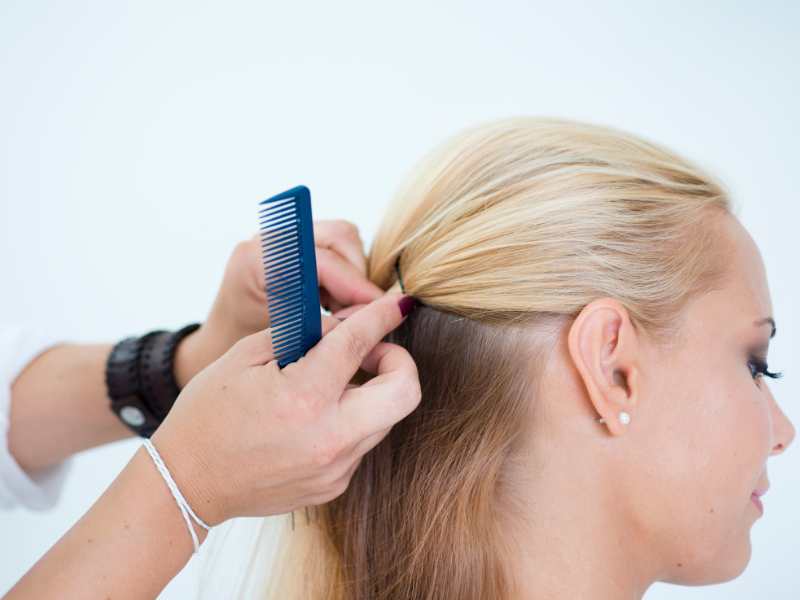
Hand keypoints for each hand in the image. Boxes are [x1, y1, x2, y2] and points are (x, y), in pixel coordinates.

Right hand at [151, 292, 420, 525]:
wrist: (186, 484)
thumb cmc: (207, 414)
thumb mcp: (245, 357)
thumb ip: (300, 334)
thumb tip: (343, 323)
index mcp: (303, 396)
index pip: (360, 342)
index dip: (384, 314)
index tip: (399, 302)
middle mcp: (329, 436)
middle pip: (406, 391)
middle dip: (398, 360)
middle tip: (369, 351)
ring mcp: (335, 468)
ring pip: (387, 417)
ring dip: (374, 390)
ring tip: (332, 381)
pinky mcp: (333, 486)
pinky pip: (361, 442)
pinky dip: (351, 419)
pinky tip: (315, 415)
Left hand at [175, 220, 383, 385]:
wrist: (220, 350)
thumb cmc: (246, 354)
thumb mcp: (286, 340)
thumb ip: (323, 323)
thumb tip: (371, 314)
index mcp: (257, 259)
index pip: (323, 259)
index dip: (356, 285)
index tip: (377, 310)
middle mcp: (270, 240)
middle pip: (341, 238)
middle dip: (357, 277)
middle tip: (358, 315)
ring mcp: (284, 239)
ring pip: (345, 243)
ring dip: (353, 278)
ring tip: (343, 313)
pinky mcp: (296, 246)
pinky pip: (337, 251)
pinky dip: (345, 277)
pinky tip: (336, 305)